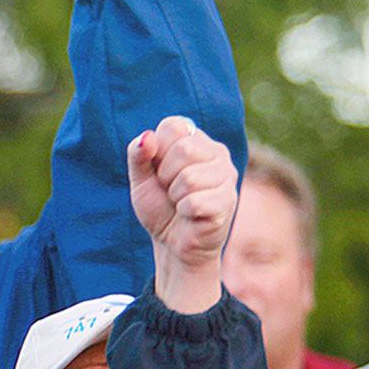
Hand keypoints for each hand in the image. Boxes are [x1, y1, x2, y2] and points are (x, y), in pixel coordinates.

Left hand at [128, 116, 236, 312]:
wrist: (172, 242)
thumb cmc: (159, 207)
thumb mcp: (140, 180)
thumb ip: (139, 155)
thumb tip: (147, 137)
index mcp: (195, 140)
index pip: (173, 126)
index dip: (157, 152)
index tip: (159, 170)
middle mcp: (216, 152)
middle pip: (184, 149)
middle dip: (165, 176)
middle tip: (170, 189)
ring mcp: (227, 175)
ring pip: (189, 177)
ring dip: (175, 196)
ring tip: (180, 202)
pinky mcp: (229, 199)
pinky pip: (195, 201)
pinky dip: (184, 211)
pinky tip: (191, 214)